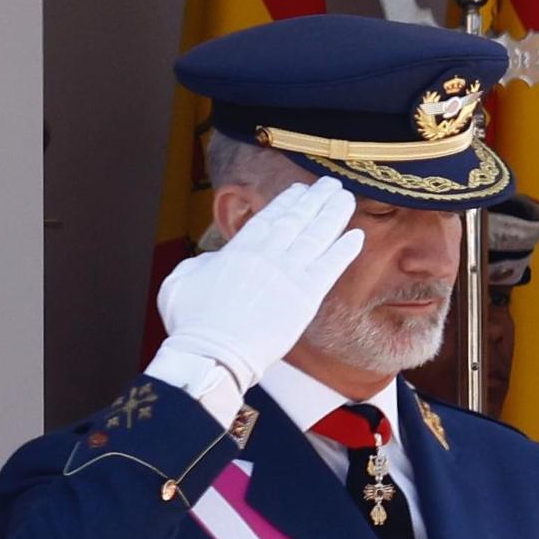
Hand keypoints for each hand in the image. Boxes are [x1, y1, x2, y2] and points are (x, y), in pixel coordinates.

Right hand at [153, 177, 361, 398]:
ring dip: (334, 214)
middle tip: (330, 184)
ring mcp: (289, 273)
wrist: (213, 354)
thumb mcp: (181, 279)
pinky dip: (344, 250)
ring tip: (345, 199)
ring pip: (318, 236)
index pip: (270, 217)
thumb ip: (202, 263)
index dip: (288, 201)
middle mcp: (268, 254)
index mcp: (239, 248)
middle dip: (316, 199)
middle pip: (298, 219)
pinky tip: (356, 236)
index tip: (300, 190)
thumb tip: (215, 260)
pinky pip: (331, 267)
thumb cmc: (192, 323)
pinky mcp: (306, 296)